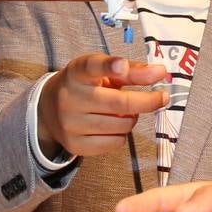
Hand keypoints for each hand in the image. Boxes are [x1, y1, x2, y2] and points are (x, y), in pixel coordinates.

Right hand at [37, 53, 168, 157]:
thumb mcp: (103, 71)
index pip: (92, 67)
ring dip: (131, 119)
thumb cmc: (86, 85)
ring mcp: (70, 123)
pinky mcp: (75, 145)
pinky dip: (122, 135)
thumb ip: (132, 70)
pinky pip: (115, 143)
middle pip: (119, 103)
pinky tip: (112, 126)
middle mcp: (70, 97)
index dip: (109, 67)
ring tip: (122, 112)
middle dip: (147, 101)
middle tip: (163, 97)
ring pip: (121, 126)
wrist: (49, 109)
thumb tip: (161, 72)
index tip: (122, 66)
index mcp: (77, 72)